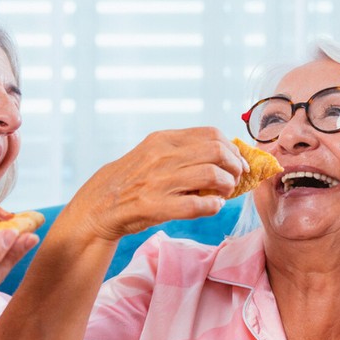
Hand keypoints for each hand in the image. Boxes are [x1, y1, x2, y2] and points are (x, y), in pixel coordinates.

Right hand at [62, 127, 249, 240]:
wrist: (100, 203)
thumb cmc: (135, 178)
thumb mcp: (155, 153)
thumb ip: (185, 150)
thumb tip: (228, 154)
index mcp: (164, 139)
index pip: (212, 134)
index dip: (233, 149)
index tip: (239, 162)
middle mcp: (162, 156)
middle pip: (217, 152)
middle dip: (235, 166)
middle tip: (236, 178)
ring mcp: (159, 180)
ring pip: (212, 175)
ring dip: (227, 186)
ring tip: (224, 193)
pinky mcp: (156, 206)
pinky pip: (197, 204)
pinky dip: (213, 206)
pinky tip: (213, 206)